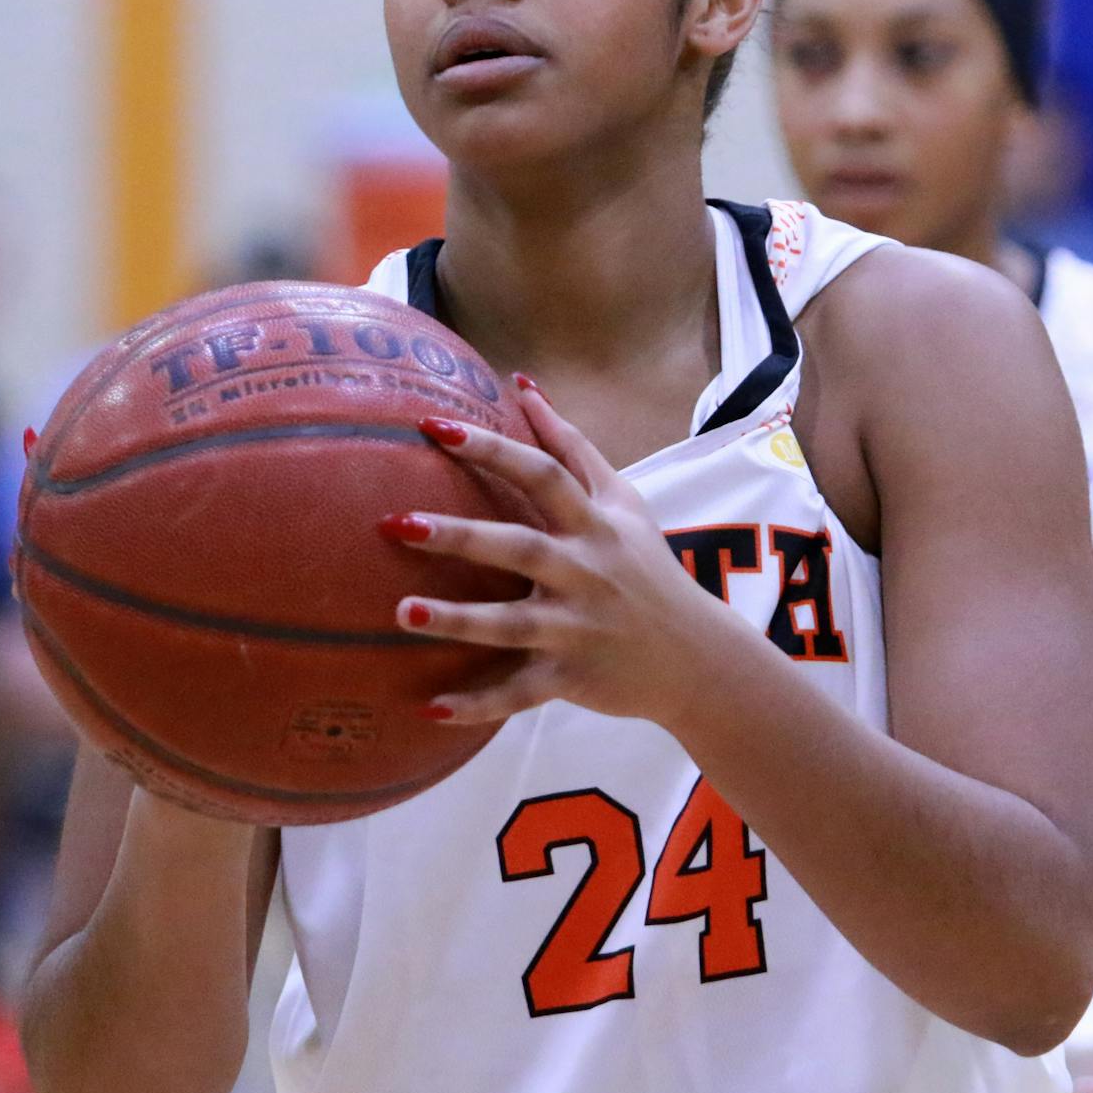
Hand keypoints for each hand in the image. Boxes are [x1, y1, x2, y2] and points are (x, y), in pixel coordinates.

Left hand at [383, 377, 740, 725]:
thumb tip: (522, 384)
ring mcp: (577, 629)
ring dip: (457, 620)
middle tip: (394, 522)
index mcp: (594, 526)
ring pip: (512, 625)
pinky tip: (428, 708)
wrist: (697, 659)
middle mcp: (585, 574)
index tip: (435, 426)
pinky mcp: (570, 678)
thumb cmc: (645, 568)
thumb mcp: (621, 502)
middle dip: (460, 536)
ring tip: (400, 611)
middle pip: (520, 548)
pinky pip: (518, 694)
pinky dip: (477, 705)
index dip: (493, 448)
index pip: (543, 475)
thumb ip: (569, 445)